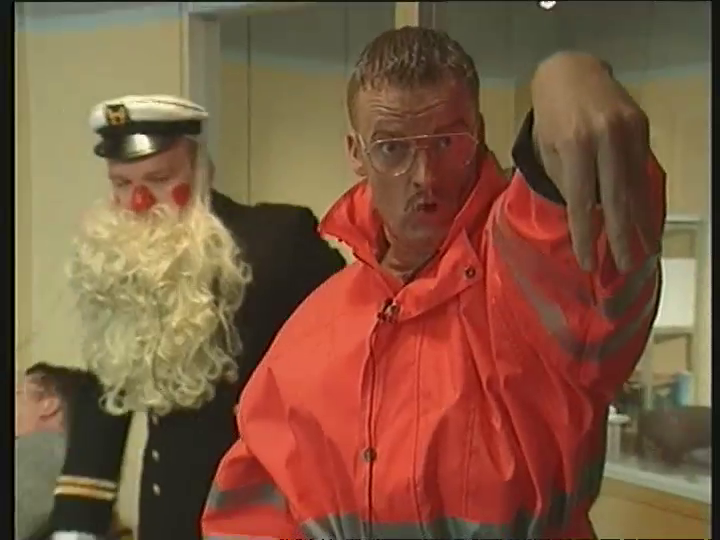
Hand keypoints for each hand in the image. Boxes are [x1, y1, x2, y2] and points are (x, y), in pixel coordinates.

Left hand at [531, 52, 654, 271]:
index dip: (585, 235)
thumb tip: (585, 218)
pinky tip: (644, 216)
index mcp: (574, 146)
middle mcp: (604, 139)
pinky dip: (642, 196)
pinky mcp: (641, 125)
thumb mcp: (547, 150)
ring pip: (635, 185)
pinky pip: (641, 169)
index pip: (581, 202)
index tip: (587, 261)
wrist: (571, 71)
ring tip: (642, 249)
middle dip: (620, 236)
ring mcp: (627, 130)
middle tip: (624, 265)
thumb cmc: (550, 117)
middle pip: (615, 199)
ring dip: (639, 221)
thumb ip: (566, 182)